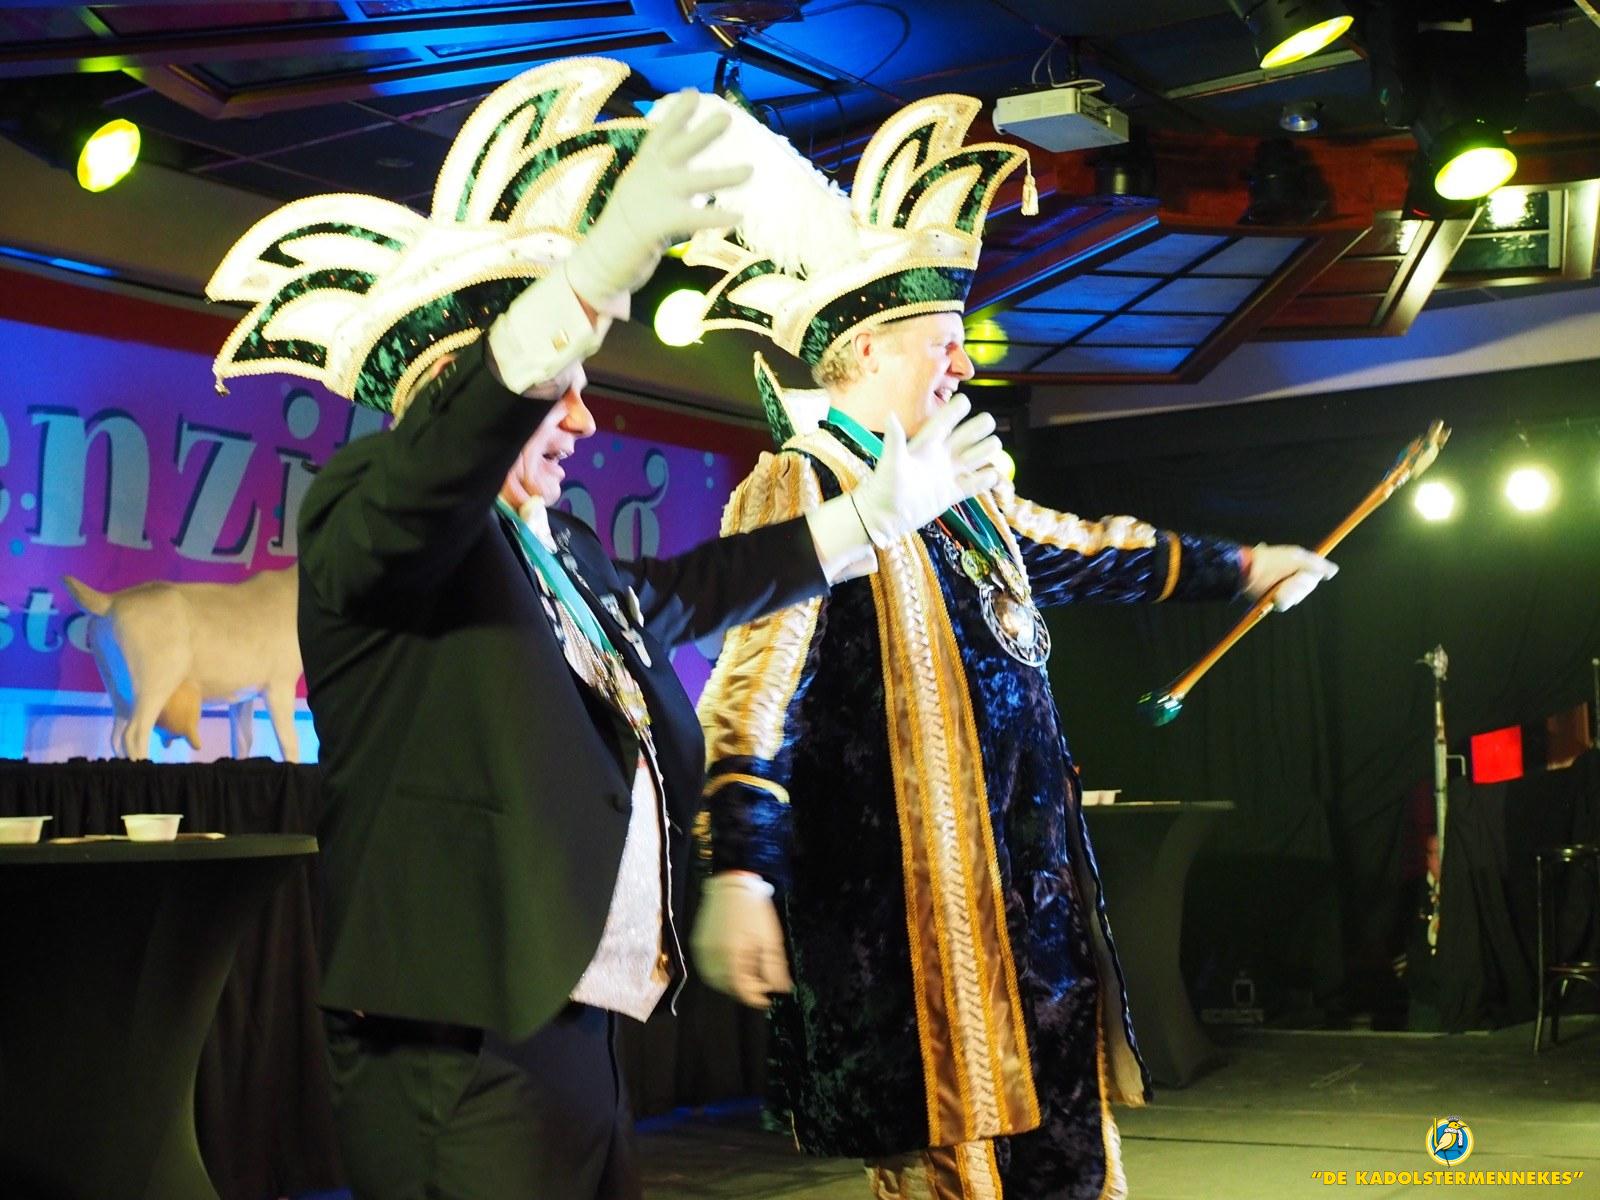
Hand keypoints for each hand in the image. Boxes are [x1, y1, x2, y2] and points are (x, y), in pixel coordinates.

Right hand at [565, 90, 752, 311]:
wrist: (600, 261)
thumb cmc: (623, 231)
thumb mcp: (637, 197)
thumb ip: (658, 183)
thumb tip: (682, 175)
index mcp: (642, 170)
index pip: (660, 136)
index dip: (676, 114)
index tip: (693, 94)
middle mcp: (648, 179)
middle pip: (678, 149)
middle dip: (702, 133)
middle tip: (727, 116)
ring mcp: (653, 200)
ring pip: (695, 183)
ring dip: (723, 176)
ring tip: (750, 170)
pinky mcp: (658, 225)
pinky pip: (694, 219)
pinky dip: (716, 217)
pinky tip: (738, 215)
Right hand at [691, 871, 791, 1008]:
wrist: (732, 884)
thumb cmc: (754, 910)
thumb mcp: (771, 939)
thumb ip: (775, 968)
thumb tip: (781, 990)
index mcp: (732, 955)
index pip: (741, 989)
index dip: (756, 997)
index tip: (767, 997)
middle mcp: (713, 955)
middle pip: (727, 987)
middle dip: (744, 990)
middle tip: (760, 985)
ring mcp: (702, 950)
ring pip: (714, 980)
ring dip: (730, 984)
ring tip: (746, 976)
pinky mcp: (696, 944)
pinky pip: (706, 968)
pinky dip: (718, 974)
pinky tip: (731, 967)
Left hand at [849, 396, 1002, 545]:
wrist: (884, 518)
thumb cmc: (884, 489)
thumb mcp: (891, 463)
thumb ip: (895, 440)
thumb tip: (890, 415)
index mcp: (925, 446)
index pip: (943, 423)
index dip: (954, 411)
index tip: (966, 400)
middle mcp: (938, 457)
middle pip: (964, 437)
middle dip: (978, 428)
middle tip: (989, 422)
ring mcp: (946, 475)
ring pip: (973, 458)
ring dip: (985, 451)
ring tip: (995, 445)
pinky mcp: (950, 494)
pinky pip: (973, 484)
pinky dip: (985, 480)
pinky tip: (994, 475)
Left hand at [1244, 543, 1337, 610]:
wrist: (1249, 571)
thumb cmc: (1272, 560)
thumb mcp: (1297, 557)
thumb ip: (1317, 564)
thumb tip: (1334, 571)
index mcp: (1299, 565)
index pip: (1315, 575)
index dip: (1310, 577)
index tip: (1303, 575)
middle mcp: (1293, 576)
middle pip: (1306, 587)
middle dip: (1298, 585)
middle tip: (1289, 580)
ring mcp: (1284, 587)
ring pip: (1297, 596)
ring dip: (1289, 592)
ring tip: (1278, 587)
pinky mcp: (1275, 597)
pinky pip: (1285, 603)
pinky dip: (1282, 600)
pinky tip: (1275, 595)